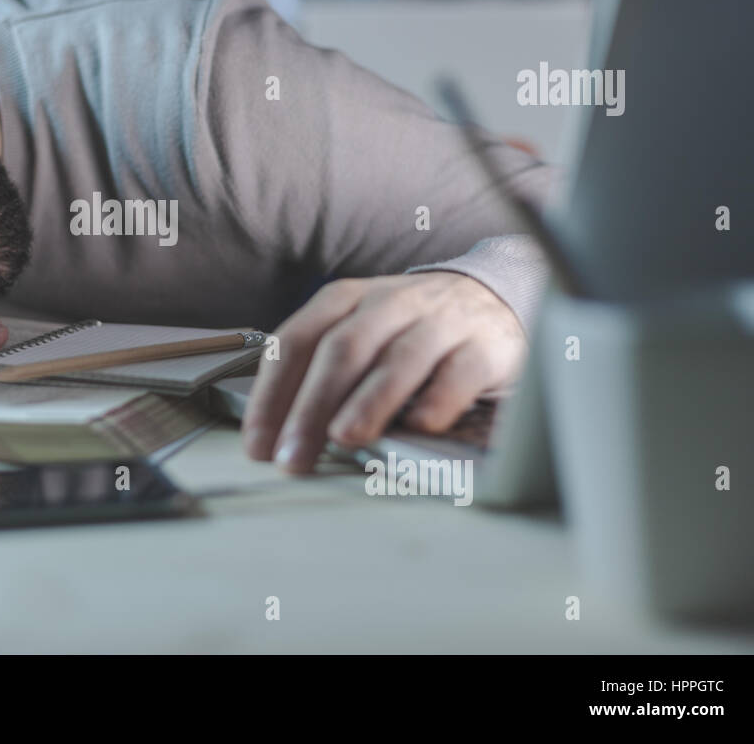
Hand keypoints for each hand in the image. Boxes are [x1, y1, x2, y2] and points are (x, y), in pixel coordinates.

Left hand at [242, 272, 525, 473]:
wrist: (493, 298)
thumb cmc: (410, 330)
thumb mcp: (361, 335)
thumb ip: (323, 374)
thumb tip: (284, 437)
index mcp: (345, 300)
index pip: (296, 341)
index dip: (272, 394)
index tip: (259, 443)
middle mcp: (389, 304)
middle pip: (341, 351)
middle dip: (310, 406)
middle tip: (294, 454)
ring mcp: (439, 322)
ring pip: (397, 359)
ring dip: (367, 402)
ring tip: (345, 438)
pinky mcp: (484, 346)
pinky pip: (458, 373)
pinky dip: (438, 401)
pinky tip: (420, 427)